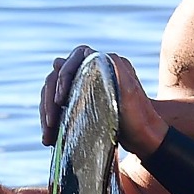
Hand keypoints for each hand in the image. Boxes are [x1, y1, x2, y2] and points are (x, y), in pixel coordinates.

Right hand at [40, 48, 165, 154]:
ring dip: (47, 114)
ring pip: (53, 95)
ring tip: (47, 137)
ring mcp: (84, 88)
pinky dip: (51, 121)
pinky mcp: (80, 105)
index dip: (62, 79)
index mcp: (103, 63)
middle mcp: (91, 72)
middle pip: (57, 80)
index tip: (59, 101)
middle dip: (49, 103)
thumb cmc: (139, 117)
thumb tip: (80, 54)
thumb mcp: (127, 90)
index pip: (71, 62)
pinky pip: (58, 108)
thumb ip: (108, 69)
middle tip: (49, 125)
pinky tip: (49, 137)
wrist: (147, 139)